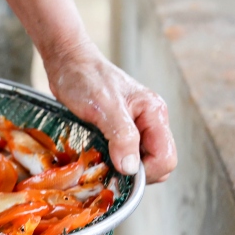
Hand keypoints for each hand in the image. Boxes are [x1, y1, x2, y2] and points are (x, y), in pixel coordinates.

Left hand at [44, 39, 176, 183]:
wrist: (68, 62)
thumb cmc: (85, 78)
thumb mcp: (104, 107)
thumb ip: (122, 136)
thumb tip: (131, 167)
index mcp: (154, 114)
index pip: (166, 157)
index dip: (146, 171)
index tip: (119, 171)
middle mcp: (149, 122)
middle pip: (156, 162)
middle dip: (134, 172)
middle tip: (107, 167)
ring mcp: (135, 126)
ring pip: (139, 161)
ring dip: (121, 167)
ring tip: (99, 159)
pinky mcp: (119, 130)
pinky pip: (123, 154)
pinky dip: (112, 161)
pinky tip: (96, 155)